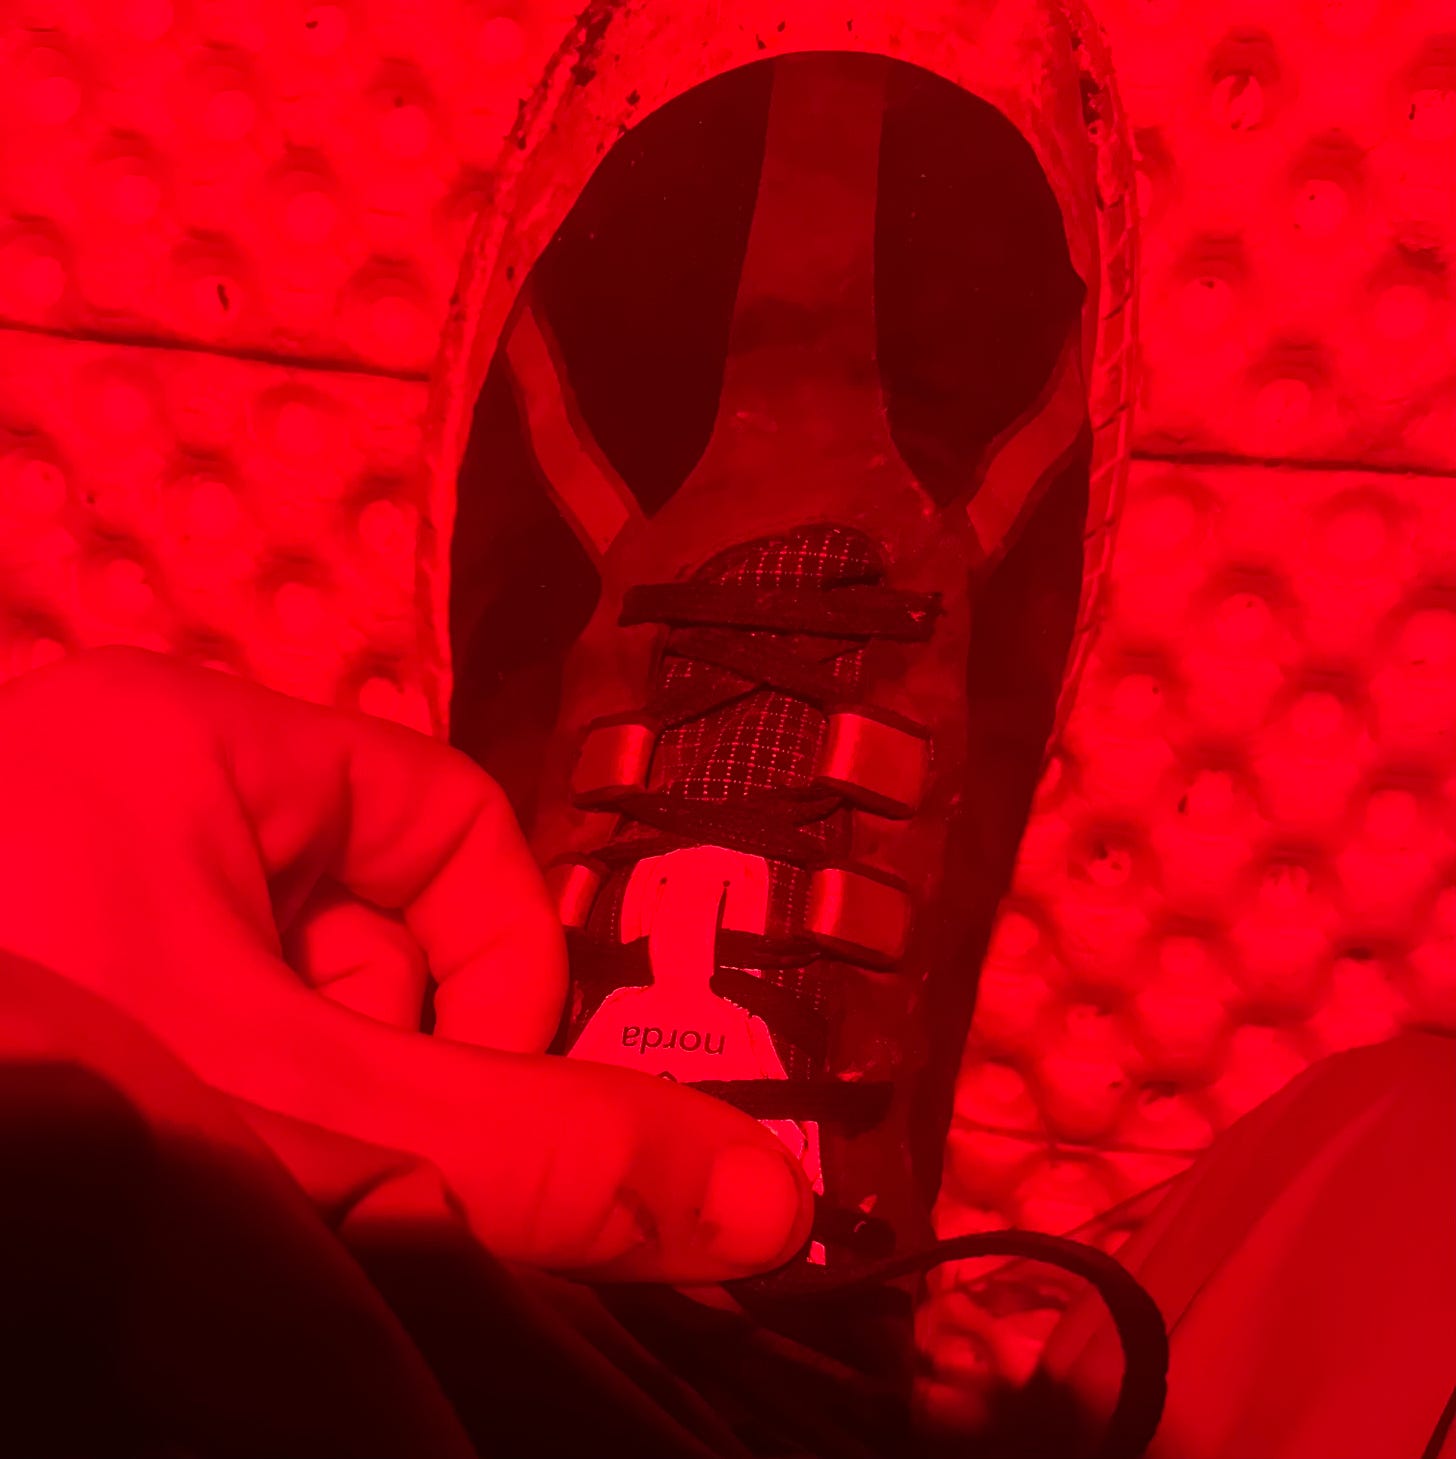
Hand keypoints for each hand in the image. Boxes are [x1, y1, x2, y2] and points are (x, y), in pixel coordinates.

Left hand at [0, 647, 810, 1281]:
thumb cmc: (20, 1057)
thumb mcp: (297, 1112)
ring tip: (182, 1157)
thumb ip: (533, 1156)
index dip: (496, 969)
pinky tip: (127, 1149)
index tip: (452, 1100)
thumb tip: (774, 1195)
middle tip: (290, 1147)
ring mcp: (59, 864)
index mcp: (192, 737)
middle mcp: (123, 775)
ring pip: (274, 984)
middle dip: (368, 1055)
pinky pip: (183, 1015)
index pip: (451, 821)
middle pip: (367, 912)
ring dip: (276, 1098)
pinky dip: (196, 1104)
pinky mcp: (22, 949)